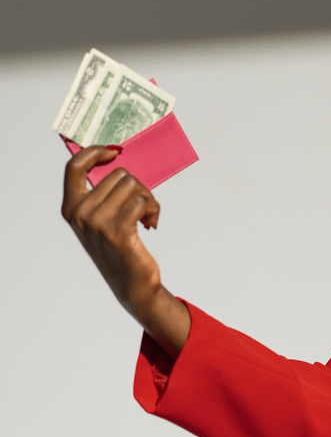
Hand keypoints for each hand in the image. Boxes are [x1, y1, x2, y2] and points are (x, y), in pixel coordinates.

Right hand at [61, 147, 190, 355]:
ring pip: (132, 184)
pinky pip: (141, 200)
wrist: (132, 284)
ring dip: (147, 198)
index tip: (114, 152)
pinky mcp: (117, 231)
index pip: (74, 167)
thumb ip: (101, 193)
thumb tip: (114, 158)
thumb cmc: (118, 248)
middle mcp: (80, 214)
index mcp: (71, 208)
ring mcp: (96, 223)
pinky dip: (153, 208)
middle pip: (118, 174)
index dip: (94, 152)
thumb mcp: (100, 220)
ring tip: (146, 216)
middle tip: (141, 206)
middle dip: (137, 186)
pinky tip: (151, 223)